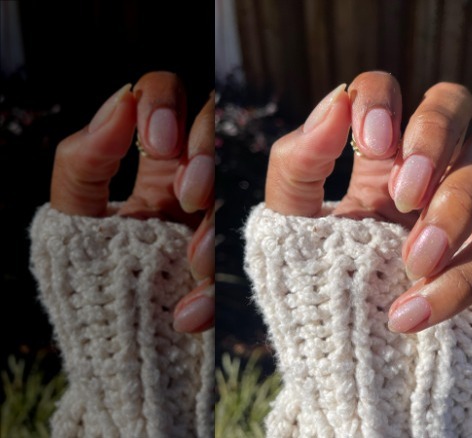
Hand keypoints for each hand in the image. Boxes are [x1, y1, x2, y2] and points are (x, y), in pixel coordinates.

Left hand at [50, 71, 213, 333]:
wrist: (116, 351)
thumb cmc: (88, 283)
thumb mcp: (72, 221)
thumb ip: (82, 162)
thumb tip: (121, 104)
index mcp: (154, 165)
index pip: (165, 100)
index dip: (166, 104)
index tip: (157, 142)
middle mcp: (191, 183)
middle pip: (212, 130)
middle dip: (204, 154)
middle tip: (188, 197)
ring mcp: (215, 222)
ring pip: (232, 191)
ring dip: (213, 224)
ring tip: (191, 263)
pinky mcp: (229, 269)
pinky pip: (237, 261)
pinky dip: (212, 292)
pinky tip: (189, 316)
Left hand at [265, 71, 471, 332]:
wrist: (341, 355)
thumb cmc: (313, 281)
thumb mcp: (288, 225)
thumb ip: (297, 164)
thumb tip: (335, 102)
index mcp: (373, 155)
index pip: (384, 89)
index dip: (382, 100)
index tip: (371, 144)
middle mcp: (426, 167)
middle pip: (454, 100)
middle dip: (434, 136)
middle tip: (403, 194)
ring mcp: (467, 203)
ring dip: (458, 204)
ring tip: (414, 262)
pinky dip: (466, 279)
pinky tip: (415, 313)